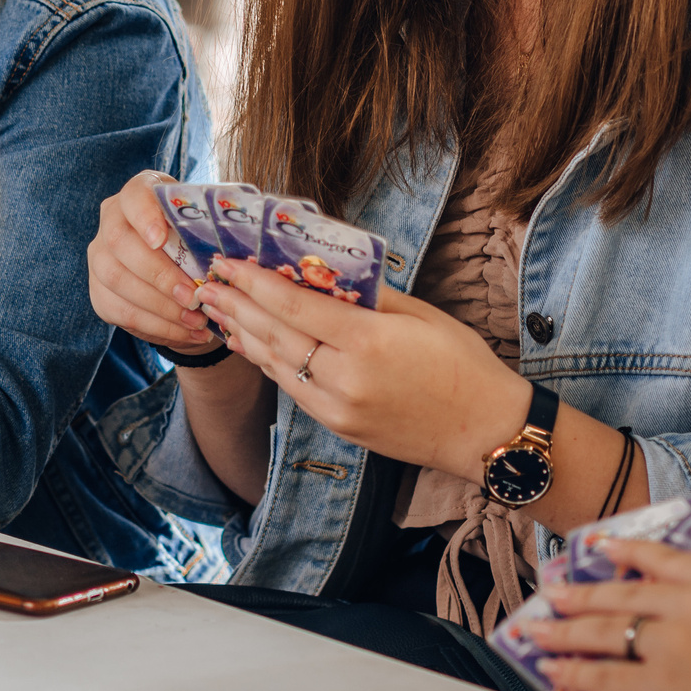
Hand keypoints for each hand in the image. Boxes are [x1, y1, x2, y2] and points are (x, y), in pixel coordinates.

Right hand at [85, 172, 221, 356]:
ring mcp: (100, 256)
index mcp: (139, 192)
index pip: (134, 195)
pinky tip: (186, 332)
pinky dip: (157, 325)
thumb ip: (217, 224)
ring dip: (160, 305)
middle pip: (120, 243)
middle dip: (159, 274)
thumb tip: (244, 237)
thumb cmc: (199, 236)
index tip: (160, 238)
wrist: (180, 266)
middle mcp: (111, 220)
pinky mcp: (99, 291)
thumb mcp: (208, 222)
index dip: (144, 215)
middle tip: (192, 295)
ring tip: (195, 319)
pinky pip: (120, 310)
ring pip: (117, 280)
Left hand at [199, 255, 528, 477]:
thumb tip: (327, 271)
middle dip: (237, 304)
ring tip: (216, 308)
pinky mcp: (338, 427)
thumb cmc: (462, 364)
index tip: (229, 260)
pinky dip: (267, 361)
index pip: (296, 305)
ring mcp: (338, 408)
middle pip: (276, 335)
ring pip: (277, 364)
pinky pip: (292, 388)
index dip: (255, 282)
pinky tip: (252, 344)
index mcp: (368, 342)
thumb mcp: (421, 314)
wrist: (483, 430)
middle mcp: (345, 378)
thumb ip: (370, 294)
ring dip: (243, 334)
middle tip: (207, 280)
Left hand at [528, 540, 690, 690]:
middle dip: (577, 598)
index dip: (622, 549)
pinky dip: (583, 677)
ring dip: (566, 635)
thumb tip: (641, 564)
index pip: (658, 556)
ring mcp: (673, 651)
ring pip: (607, 637)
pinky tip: (563, 674)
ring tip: (541, 634)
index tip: (598, 546)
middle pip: (620, 597)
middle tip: (551, 596)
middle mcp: (689, 610)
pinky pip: (612, 681)